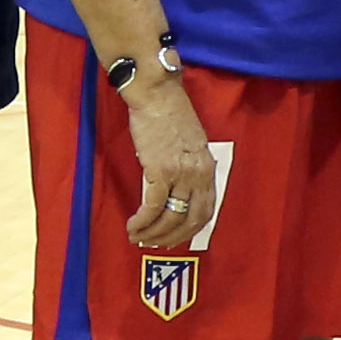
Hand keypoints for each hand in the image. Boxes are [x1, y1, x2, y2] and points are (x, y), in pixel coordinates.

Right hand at [122, 64, 223, 251]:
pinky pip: (152, 207)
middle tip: (155, 244)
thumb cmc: (170, 113)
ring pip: (170, 217)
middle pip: (191, 220)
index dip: (191, 230)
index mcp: (207, 167)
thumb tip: (179, 189)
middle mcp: (198, 174)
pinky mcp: (159, 171)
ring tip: (138, 237)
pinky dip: (142, 222)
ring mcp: (180, 174)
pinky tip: (133, 226)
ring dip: (153, 233)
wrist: (157, 95)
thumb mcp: (191, 143)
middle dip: (172, 237)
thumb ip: (190, 166)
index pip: (207, 210)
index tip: (176, 237)